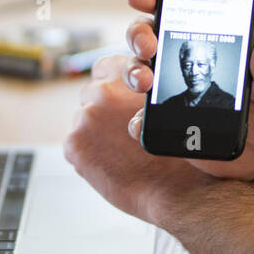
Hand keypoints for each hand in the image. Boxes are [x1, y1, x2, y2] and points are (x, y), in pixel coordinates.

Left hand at [63, 53, 204, 222]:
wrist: (178, 187)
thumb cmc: (179, 148)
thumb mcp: (166, 103)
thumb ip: (144, 89)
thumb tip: (131, 88)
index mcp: (125, 72)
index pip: (104, 67)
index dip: (111, 82)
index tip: (119, 96)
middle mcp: (102, 90)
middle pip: (90, 94)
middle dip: (101, 109)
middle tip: (120, 130)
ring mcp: (85, 117)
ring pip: (83, 121)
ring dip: (95, 132)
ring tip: (120, 151)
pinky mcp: (74, 144)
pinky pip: (76, 146)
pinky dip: (89, 155)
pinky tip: (111, 164)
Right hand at [123, 0, 253, 181]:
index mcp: (205, 42)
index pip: (174, 10)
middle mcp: (180, 62)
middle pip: (145, 36)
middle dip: (139, 35)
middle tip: (149, 46)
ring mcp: (169, 91)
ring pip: (136, 70)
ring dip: (133, 71)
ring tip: (146, 82)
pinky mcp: (166, 122)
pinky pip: (142, 118)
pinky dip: (137, 119)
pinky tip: (141, 122)